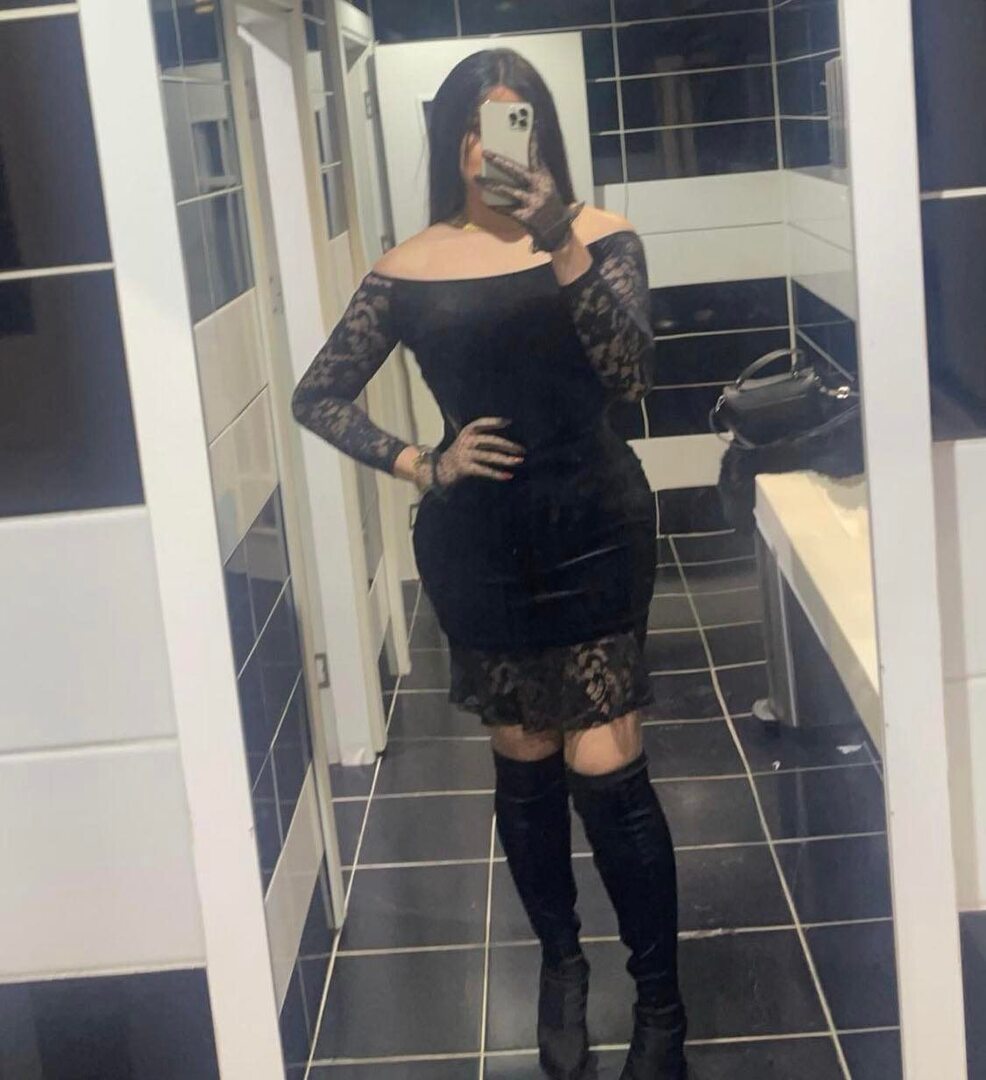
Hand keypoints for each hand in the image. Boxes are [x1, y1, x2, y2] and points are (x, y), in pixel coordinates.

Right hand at [435, 417, 524, 487]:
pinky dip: (497, 474)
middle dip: (509, 445)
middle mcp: (466, 441)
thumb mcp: (468, 442)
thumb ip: (483, 439)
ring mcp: (465, 454)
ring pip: (490, 456)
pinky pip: (484, 470)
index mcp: (467, 432)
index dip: (494, 422)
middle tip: (523, 450)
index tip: (509, 422)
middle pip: (491, 441)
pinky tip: (508, 475)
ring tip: (519, 461)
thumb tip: (509, 444)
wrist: (440, 470)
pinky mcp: (465, 468)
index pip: (481, 423)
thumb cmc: (461, 455)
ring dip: (506, 459)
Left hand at [476, 134, 582, 252]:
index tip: (525, 126)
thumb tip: (518, 155)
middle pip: (516, 170)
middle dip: (499, 161)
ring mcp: (531, 202)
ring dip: (490, 184)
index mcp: (543, 177)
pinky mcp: (525, 217)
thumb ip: (534, 171)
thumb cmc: (548, 202)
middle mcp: (538, 187)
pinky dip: (495, 205)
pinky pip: (506, 209)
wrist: (557, 229)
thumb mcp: (546, 184)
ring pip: (507, 190)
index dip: (530, 140)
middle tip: (485, 152)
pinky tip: (484, 199)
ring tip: (476, 178)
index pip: (535, 155)